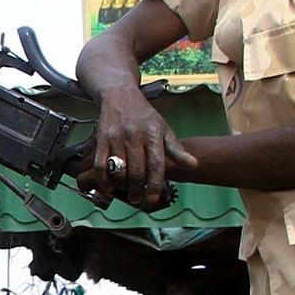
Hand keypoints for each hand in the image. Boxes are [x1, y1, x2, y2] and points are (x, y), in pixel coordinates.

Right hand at [78, 85, 196, 210]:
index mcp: (153, 134)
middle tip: (138, 199)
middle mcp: (135, 136)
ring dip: (122, 186)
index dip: (154, 184)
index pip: (156, 164)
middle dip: (137, 190)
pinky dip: (104, 179)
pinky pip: (100, 165)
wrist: (120, 95)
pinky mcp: (102, 139)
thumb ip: (176, 150)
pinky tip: (109, 185)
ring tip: (126, 191)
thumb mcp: (164, 129)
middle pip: (136, 170)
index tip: (152, 198)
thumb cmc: (144, 115)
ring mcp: (117, 138)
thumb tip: (193, 165)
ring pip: (118, 170)